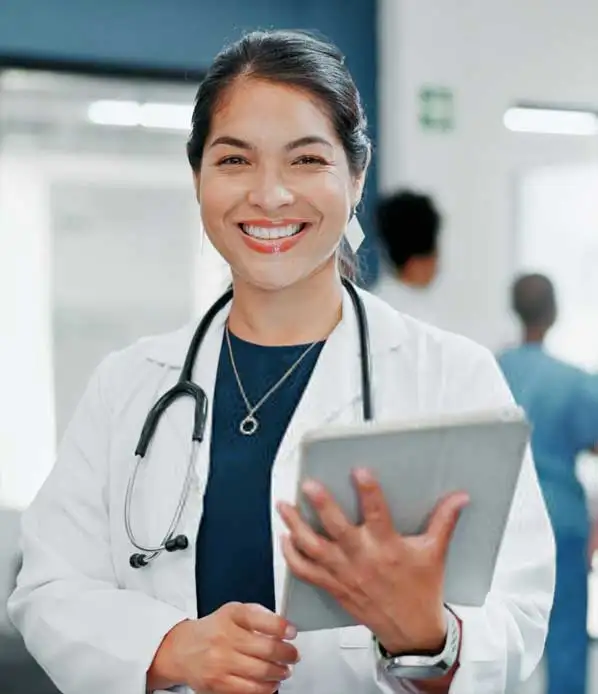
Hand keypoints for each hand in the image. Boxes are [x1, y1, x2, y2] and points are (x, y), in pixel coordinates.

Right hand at [148, 602, 299, 693]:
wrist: (183, 649)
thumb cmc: (214, 630)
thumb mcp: (234, 612)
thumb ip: (259, 616)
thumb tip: (284, 627)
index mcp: (232, 615)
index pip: (263, 620)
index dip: (282, 627)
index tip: (292, 633)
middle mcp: (225, 637)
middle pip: (267, 649)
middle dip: (287, 654)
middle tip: (293, 656)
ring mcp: (221, 662)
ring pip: (261, 672)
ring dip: (279, 673)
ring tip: (284, 670)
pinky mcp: (218, 683)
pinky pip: (250, 690)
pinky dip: (266, 688)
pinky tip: (271, 683)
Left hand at [277, 468, 467, 654]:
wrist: (411, 632)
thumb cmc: (422, 590)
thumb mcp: (435, 553)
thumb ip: (444, 521)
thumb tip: (460, 497)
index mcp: (388, 547)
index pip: (378, 514)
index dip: (369, 492)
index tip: (360, 471)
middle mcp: (363, 559)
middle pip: (337, 530)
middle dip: (321, 507)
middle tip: (308, 485)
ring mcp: (344, 574)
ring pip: (313, 549)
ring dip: (296, 527)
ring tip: (284, 505)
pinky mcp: (333, 586)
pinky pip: (306, 572)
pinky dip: (291, 556)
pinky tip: (284, 539)